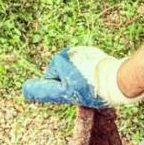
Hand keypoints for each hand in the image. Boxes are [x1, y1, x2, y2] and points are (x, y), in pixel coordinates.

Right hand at [22, 47, 143, 107]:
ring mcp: (84, 52)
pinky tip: (100, 80)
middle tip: (85, 91)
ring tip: (94, 86)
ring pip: (77, 73)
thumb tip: (25, 90)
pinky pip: (88, 69)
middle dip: (72, 84)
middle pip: (65, 75)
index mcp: (59, 59)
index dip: (62, 90)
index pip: (52, 79)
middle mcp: (70, 52)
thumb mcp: (65, 92)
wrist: (118, 80)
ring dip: (83, 80)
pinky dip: (92, 75)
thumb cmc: (90, 87)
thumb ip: (44, 91)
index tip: (74, 92)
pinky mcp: (96, 55)